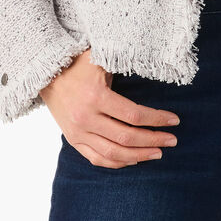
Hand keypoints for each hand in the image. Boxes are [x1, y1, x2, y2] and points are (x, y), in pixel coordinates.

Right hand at [39, 50, 180, 167]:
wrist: (45, 74)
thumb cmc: (77, 62)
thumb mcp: (100, 57)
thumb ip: (123, 63)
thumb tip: (154, 64)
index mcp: (96, 96)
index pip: (134, 115)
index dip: (157, 120)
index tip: (174, 121)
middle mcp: (86, 118)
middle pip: (127, 138)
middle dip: (153, 140)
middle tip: (172, 140)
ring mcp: (78, 132)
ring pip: (113, 153)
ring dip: (139, 156)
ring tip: (158, 153)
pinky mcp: (73, 140)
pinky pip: (97, 159)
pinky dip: (117, 162)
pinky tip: (134, 160)